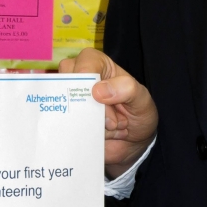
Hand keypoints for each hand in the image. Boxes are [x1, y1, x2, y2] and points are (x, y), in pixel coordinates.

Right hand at [60, 48, 157, 178]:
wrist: (134, 144)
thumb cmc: (138, 112)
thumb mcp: (142, 99)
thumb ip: (127, 89)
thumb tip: (97, 91)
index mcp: (99, 65)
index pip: (84, 62)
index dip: (88, 80)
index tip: (99, 99)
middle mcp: (81, 80)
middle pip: (66, 83)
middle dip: (89, 107)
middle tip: (112, 120)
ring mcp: (72, 101)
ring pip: (65, 108)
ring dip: (90, 123)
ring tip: (111, 127)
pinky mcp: (68, 121)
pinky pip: (65, 126)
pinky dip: (84, 134)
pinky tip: (102, 136)